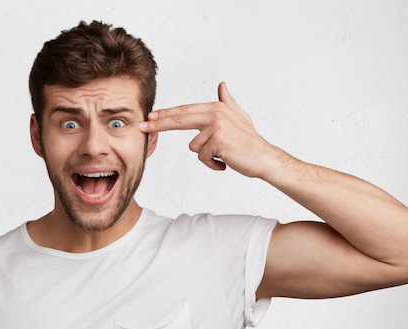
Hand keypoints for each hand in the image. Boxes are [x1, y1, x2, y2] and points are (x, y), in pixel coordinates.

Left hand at [139, 82, 281, 178]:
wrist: (264, 158)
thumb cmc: (250, 142)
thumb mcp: (239, 117)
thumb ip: (227, 102)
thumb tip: (221, 86)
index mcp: (217, 107)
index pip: (185, 111)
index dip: (166, 114)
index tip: (150, 117)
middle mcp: (215, 113)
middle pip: (180, 119)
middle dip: (158, 124)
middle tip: (142, 127)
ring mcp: (216, 126)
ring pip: (194, 147)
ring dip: (206, 156)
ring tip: (223, 155)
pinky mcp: (217, 140)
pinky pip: (202, 157)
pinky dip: (212, 164)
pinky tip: (225, 162)